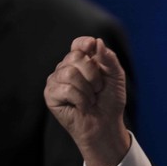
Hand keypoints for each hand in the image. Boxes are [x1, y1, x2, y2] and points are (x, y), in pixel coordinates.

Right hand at [44, 36, 130, 165]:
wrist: (106, 123)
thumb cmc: (110, 100)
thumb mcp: (116, 76)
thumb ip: (108, 58)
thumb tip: (97, 42)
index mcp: (82, 60)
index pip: (78, 44)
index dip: (84, 43)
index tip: (91, 45)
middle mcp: (67, 67)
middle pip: (76, 56)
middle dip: (93, 74)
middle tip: (98, 88)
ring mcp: (56, 80)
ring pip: (69, 72)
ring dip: (87, 89)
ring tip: (91, 98)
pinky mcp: (50, 95)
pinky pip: (66, 89)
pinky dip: (80, 99)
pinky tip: (83, 106)